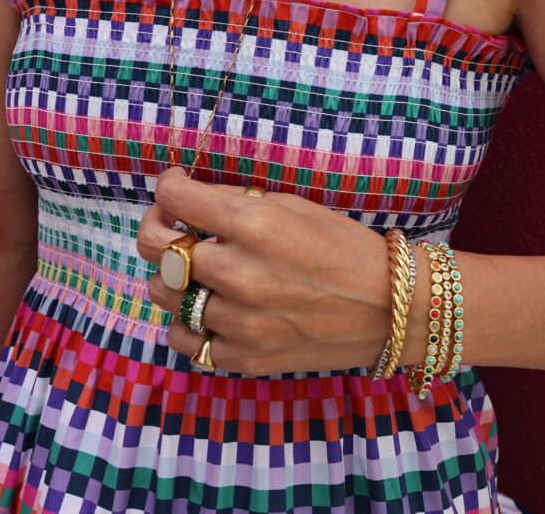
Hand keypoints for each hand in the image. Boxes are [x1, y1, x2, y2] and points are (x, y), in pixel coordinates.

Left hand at [136, 166, 393, 374]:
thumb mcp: (294, 206)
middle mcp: (238, 271)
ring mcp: (237, 320)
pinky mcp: (242, 357)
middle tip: (171, 224)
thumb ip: (239, 203)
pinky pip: (185, 339)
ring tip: (194, 269)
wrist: (388, 308)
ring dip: (171, 275)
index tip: (175, 187)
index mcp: (254, 224)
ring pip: (162, 292)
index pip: (175, 198)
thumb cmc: (344, 247)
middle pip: (156, 246)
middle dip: (158, 226)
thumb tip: (193, 198)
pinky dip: (186, 321)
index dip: (168, 186)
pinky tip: (205, 308)